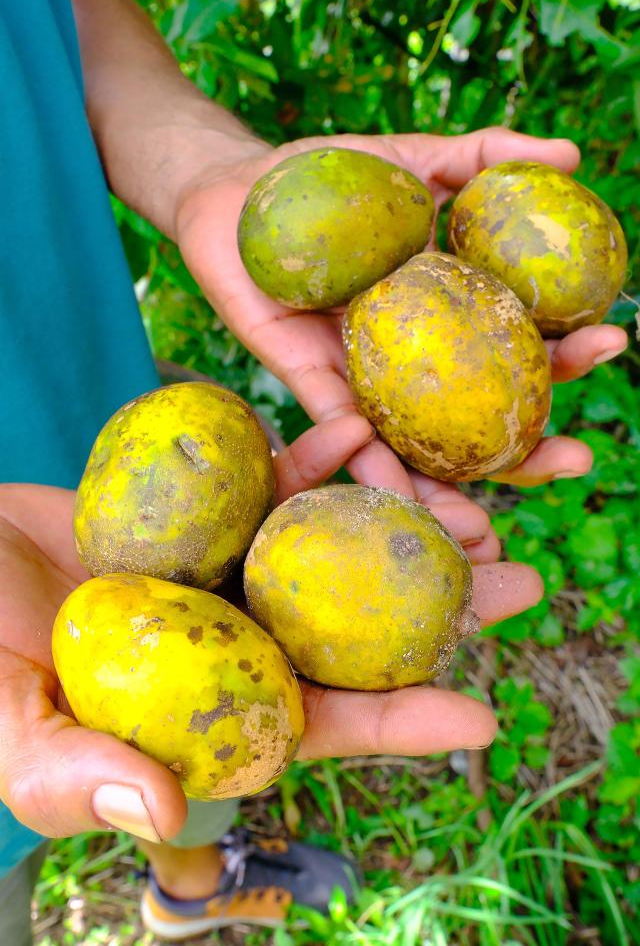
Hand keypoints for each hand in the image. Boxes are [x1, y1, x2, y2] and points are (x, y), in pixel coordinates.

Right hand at [0, 428, 540, 839]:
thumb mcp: (7, 729)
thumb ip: (76, 776)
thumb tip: (164, 811)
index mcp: (209, 713)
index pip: (319, 728)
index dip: (399, 727)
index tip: (483, 717)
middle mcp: (233, 645)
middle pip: (353, 634)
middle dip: (437, 614)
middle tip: (518, 582)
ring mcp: (223, 573)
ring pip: (328, 552)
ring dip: (396, 525)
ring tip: (471, 500)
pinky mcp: (203, 514)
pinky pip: (270, 486)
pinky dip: (313, 460)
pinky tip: (358, 429)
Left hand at [176, 125, 627, 495]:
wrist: (235, 188)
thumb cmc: (328, 176)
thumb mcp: (411, 158)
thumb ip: (484, 158)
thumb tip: (570, 156)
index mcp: (447, 313)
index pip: (520, 346)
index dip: (568, 353)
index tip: (612, 341)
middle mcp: (412, 359)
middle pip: (479, 420)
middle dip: (529, 451)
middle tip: (576, 460)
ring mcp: (362, 377)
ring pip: (414, 447)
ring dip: (451, 493)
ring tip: (483, 529)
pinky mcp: (306, 382)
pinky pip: (340, 429)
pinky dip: (366, 461)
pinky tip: (396, 492)